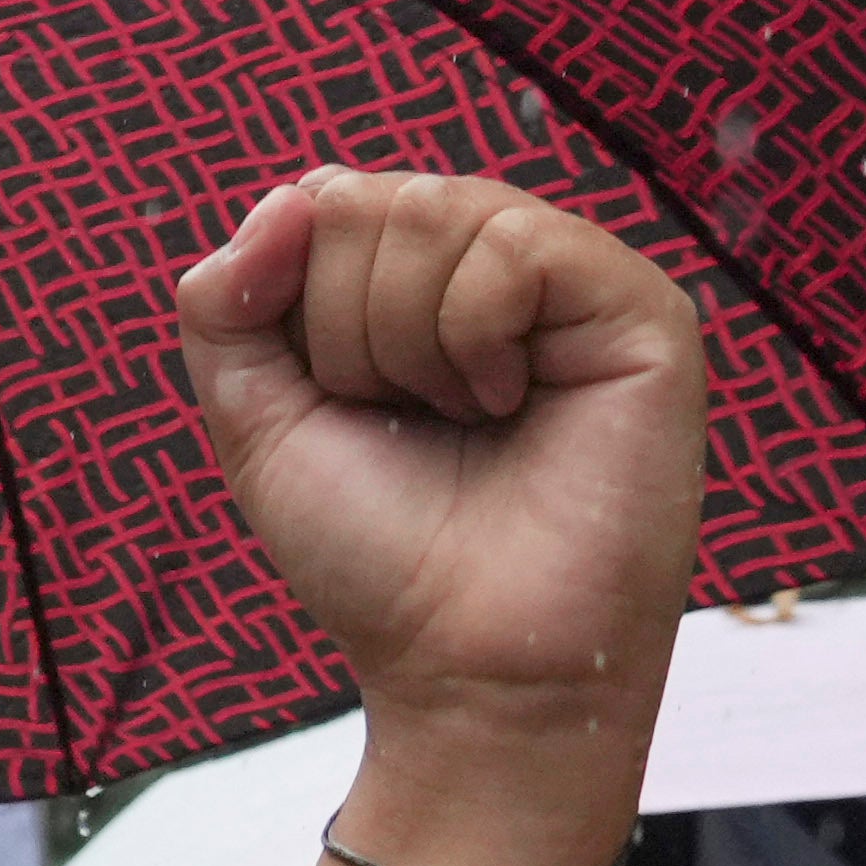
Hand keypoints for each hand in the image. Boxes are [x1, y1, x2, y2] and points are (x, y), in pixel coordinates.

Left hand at [186, 171, 706, 865]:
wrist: (468, 669)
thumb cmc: (379, 560)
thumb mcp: (259, 424)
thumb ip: (226, 306)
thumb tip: (286, 197)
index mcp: (415, 287)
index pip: (321, 204)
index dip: (292, 306)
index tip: (338, 404)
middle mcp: (494, 270)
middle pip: (366, 203)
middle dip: (345, 334)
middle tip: (410, 424)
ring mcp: (572, 281)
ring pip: (433, 215)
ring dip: (405, 346)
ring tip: (467, 422)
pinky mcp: (639, 307)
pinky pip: (512, 246)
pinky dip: (473, 337)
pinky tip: (511, 403)